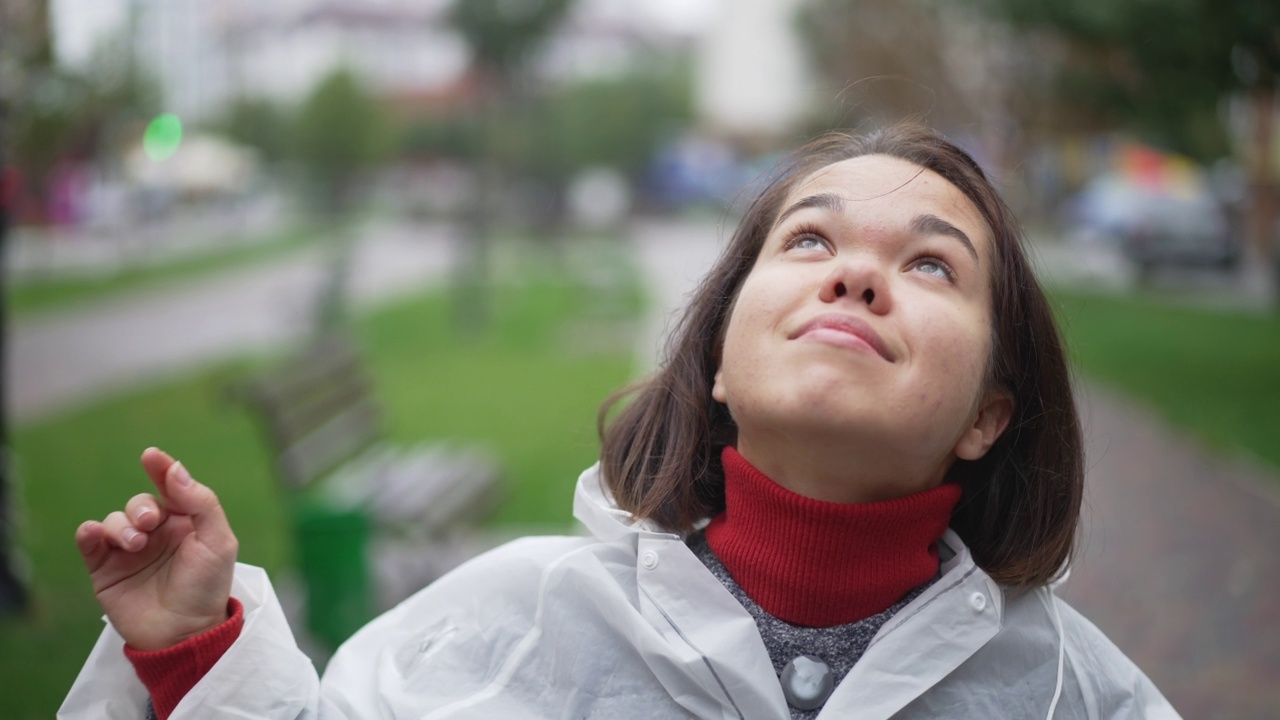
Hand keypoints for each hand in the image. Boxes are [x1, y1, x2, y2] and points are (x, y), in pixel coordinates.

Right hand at [75, 448, 238, 650]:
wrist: (184, 633)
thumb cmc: (207, 587)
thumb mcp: (218, 541)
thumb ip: (201, 503)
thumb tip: (176, 469)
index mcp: (186, 522)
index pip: (171, 487)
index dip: (161, 468)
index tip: (150, 456)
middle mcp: (157, 533)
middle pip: (140, 503)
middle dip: (141, 507)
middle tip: (149, 524)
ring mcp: (129, 551)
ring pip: (115, 520)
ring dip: (121, 526)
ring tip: (136, 545)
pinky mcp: (106, 570)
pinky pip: (90, 542)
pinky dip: (89, 533)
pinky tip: (93, 534)